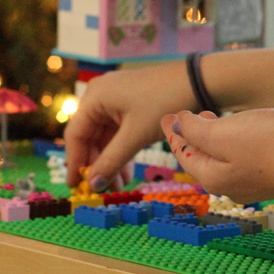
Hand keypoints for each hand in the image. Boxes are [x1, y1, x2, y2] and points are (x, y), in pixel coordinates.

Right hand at [65, 62, 194, 190]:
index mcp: (95, 97)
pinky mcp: (131, 104)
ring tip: (120, 186)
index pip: (76, 135)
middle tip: (103, 190)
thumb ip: (111, 161)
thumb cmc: (163, 103)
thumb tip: (92, 185)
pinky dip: (122, 151)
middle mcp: (100, 95)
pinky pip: (119, 131)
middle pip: (89, 137)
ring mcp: (116, 99)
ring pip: (105, 137)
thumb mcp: (135, 135)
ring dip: (110, 161)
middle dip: (97, 165)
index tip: (76, 187)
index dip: (75, 162)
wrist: (198, 83)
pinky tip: (128, 172)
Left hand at [159, 107, 273, 202]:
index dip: (174, 131)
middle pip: (202, 158)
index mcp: (213, 177)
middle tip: (183, 116)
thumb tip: (179, 125)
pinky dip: (232, 141)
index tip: (167, 115)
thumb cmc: (269, 144)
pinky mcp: (273, 174)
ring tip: (209, 117)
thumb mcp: (223, 133)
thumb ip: (196, 130)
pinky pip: (243, 156)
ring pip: (223, 157)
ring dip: (211, 137)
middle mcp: (231, 185)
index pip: (185, 152)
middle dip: (191, 135)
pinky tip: (241, 129)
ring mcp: (254, 181)